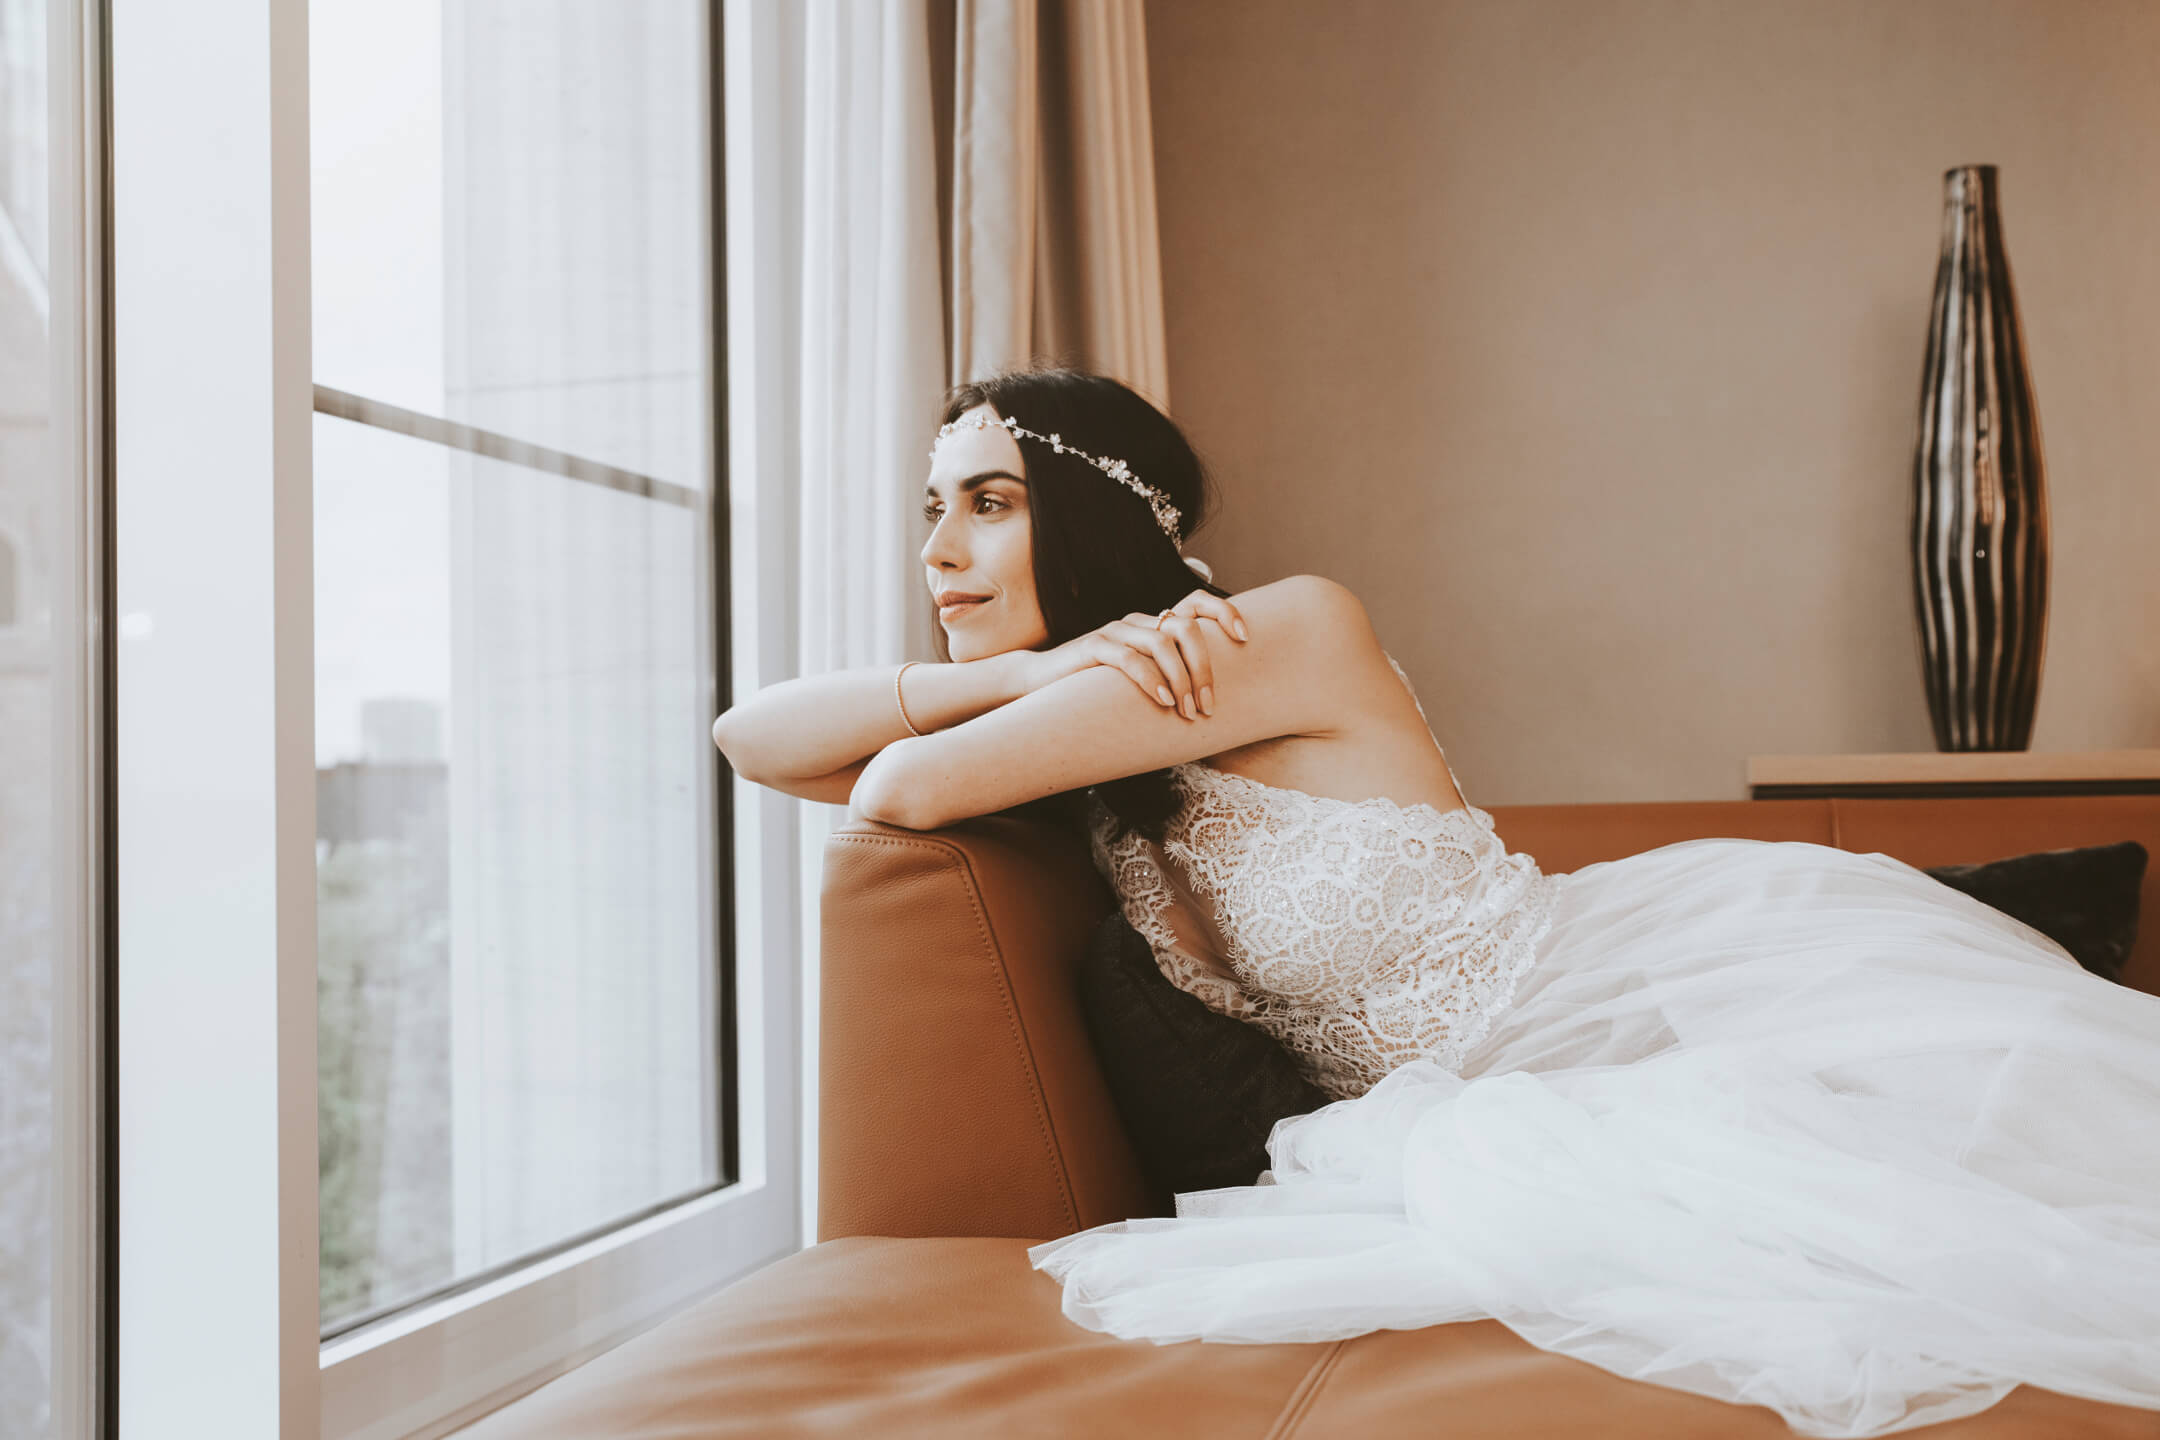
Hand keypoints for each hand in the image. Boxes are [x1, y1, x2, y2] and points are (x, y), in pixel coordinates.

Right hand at [1023, 588, 1249, 719]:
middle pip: (1186, 628)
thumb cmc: (1099, 689)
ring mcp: (1115, 631)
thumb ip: (1170, 680)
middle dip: (1203, 668)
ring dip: (1180, 680)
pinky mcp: (1093, 647)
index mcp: (1154, 625)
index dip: (1224, 612)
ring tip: (1187, 711)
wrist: (1043, 684)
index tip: (1245, 638)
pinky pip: (1129, 658)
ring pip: (1161, 643)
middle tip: (1208, 705)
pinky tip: (1162, 701)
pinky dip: (1150, 680)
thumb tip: (1213, 701)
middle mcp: (1138, 622)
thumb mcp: (1142, 681)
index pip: (1196, 604)